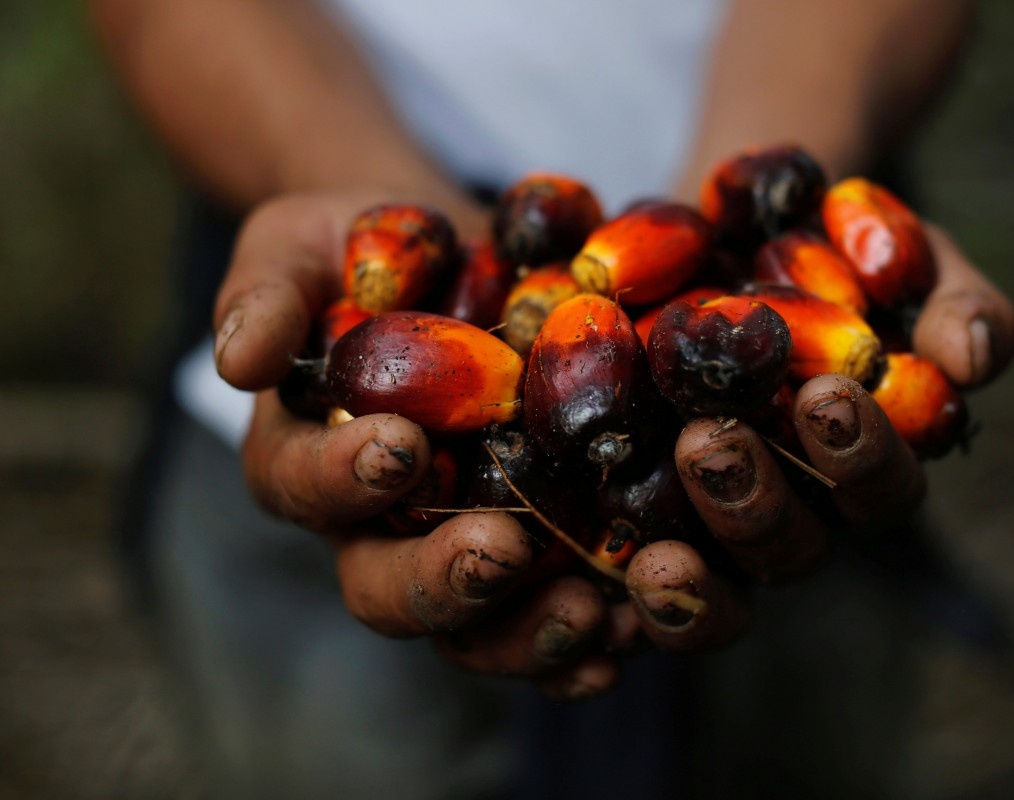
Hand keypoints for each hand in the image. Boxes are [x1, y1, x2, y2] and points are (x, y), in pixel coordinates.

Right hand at [213, 191, 620, 699]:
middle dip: (440, 581)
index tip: (401, 445)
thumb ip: (266, 293)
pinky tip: (635, 626)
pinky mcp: (538, 540)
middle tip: (501, 549)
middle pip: (386, 588)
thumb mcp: (300, 246)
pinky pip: (554, 605)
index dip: (342, 478)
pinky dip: (591, 633)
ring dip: (527, 632)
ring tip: (589, 610)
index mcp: (306, 459)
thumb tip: (238, 360)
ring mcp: (459, 541)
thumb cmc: (362, 250)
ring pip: (475, 625)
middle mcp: (377, 524)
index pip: (302, 486)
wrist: (454, 256)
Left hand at [623, 223, 1013, 645]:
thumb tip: (969, 360)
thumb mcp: (899, 251)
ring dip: (687, 551)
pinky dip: (623, 581)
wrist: (726, 225)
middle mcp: (789, 507)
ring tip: (647, 471)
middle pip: (787, 547)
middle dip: (753, 502)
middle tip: (711, 441)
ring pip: (712, 577)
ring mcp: (707, 518)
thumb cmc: (831, 243)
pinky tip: (596, 557)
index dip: (860, 458)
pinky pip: (633, 573)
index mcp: (861, 462)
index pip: (877, 488)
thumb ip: (949, 300)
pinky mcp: (635, 511)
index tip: (829, 396)